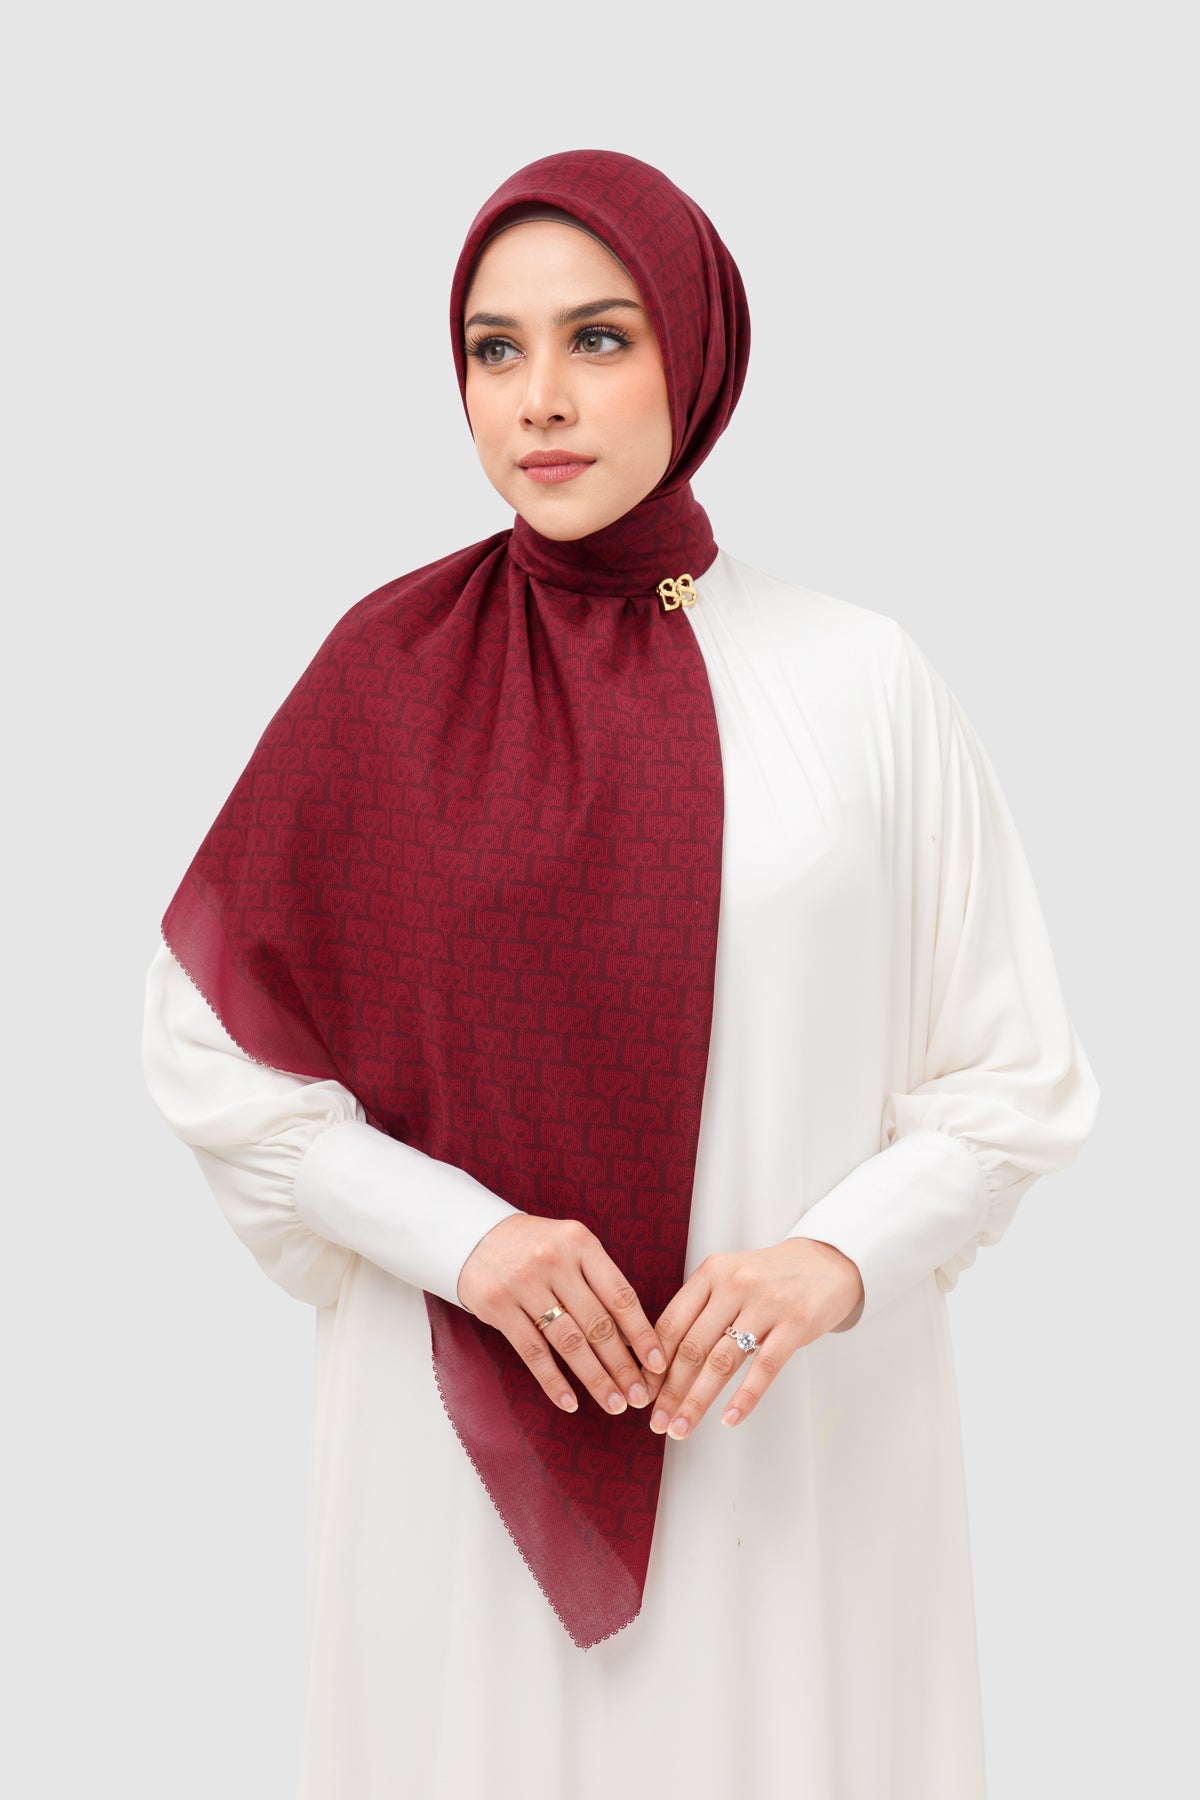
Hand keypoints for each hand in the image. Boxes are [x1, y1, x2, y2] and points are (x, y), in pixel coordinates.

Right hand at [457, 1213, 667, 1418]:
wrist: (473, 1236)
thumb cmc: (535, 1248)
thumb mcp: (570, 1248)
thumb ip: (598, 1283)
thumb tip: (632, 1339)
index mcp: (580, 1243)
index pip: (620, 1295)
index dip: (641, 1333)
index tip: (657, 1364)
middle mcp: (555, 1260)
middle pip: (597, 1323)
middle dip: (623, 1365)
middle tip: (639, 1396)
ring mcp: (524, 1283)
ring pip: (569, 1342)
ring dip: (595, 1378)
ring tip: (613, 1404)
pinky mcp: (498, 1305)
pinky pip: (532, 1351)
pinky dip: (553, 1381)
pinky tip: (570, 1402)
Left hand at [638, 1237, 863, 1439]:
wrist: (826, 1262)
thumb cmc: (769, 1278)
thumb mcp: (729, 1279)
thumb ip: (700, 1310)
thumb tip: (660, 1360)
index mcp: (711, 1273)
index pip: (672, 1324)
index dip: (653, 1364)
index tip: (642, 1394)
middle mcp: (734, 1284)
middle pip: (692, 1347)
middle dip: (670, 1391)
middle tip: (657, 1422)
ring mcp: (766, 1303)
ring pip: (722, 1361)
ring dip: (697, 1400)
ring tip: (681, 1428)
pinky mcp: (796, 1322)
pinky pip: (765, 1366)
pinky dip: (745, 1397)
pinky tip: (729, 1418)